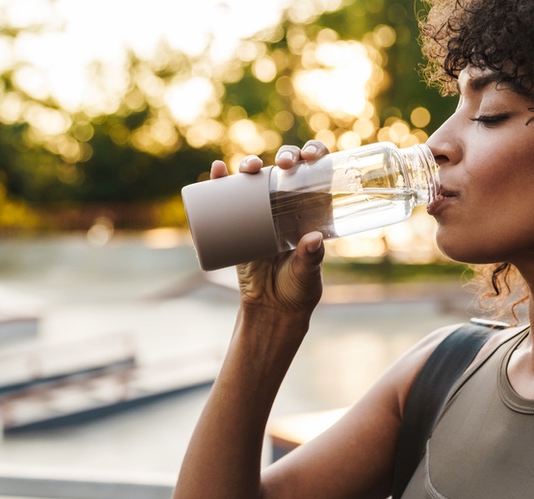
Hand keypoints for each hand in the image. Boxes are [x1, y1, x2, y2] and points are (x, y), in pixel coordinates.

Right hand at [212, 141, 329, 313]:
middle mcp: (288, 206)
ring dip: (250, 164)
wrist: (271, 309)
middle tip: (285, 164)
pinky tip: (217, 170)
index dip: (314, 155)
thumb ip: (311, 258)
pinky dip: (220, 182)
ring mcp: (262, 213)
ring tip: (248, 167)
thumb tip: (313, 238)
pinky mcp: (238, 224)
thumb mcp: (307, 273)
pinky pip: (227, 199)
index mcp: (311, 210)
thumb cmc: (298, 290)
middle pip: (286, 169)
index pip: (316, 174)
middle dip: (285, 156)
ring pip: (257, 179)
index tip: (309, 156)